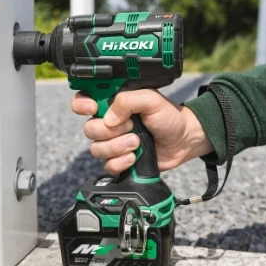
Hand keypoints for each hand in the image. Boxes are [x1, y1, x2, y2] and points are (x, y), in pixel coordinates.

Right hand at [71, 89, 213, 174]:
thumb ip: (128, 101)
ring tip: (136, 143)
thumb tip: (109, 118)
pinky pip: (107, 165)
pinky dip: (120, 162)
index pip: (83, 100)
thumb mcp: (151, 100)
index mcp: (112, 103)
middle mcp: (109, 122)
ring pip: (96, 149)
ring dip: (117, 147)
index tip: (92, 108)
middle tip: (131, 127)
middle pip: (89, 129)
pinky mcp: (119, 160)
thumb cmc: (168, 116)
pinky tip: (134, 157)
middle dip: (109, 131)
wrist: (183, 140)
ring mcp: (113, 142)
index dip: (81, 105)